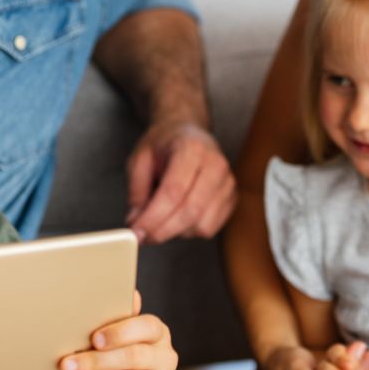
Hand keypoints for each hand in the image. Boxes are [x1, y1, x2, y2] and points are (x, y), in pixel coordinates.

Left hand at [59, 292, 177, 369]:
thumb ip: (114, 320)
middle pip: (134, 356)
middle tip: (66, 367)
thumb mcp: (114, 341)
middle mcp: (167, 357)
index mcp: (157, 334)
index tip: (93, 339)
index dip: (120, 332)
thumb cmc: (116, 364)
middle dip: (95, 362)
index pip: (147, 326)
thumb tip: (131, 294)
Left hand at [125, 121, 235, 243]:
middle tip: (143, 236)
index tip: (136, 231)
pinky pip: (210, 228)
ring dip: (176, 231)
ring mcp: (227, 183)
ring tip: (162, 218)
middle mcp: (215, 165)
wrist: (188, 133)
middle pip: (190, 211)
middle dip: (162, 230)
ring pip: (201, 225)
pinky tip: (178, 217)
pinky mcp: (232, 198)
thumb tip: (137, 223)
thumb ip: (136, 191)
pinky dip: (190, 231)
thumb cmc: (164, 146)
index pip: (174, 191)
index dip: (153, 217)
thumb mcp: (139, 159)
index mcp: (191, 149)